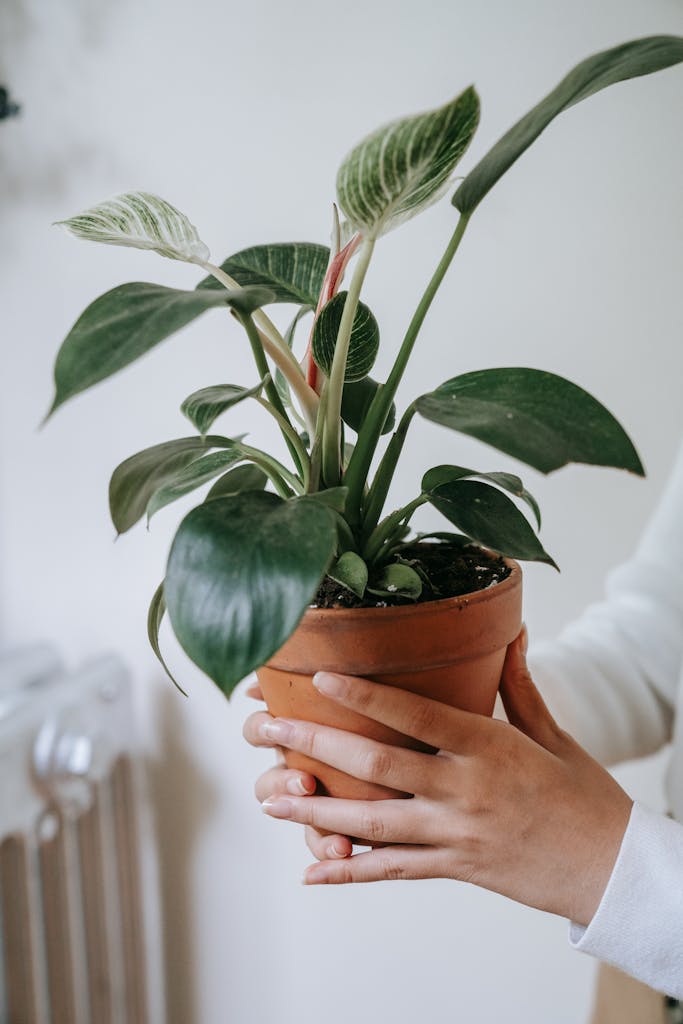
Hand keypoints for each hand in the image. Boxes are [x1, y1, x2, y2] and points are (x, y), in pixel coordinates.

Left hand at [256, 630, 632, 925]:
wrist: (611, 867)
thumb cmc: (582, 793)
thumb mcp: (551, 732)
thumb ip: (517, 685)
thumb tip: (512, 632)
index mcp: (486, 747)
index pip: (416, 716)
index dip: (365, 698)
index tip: (321, 677)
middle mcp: (465, 790)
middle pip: (379, 769)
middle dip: (318, 746)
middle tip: (269, 730)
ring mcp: (456, 834)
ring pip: (374, 824)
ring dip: (318, 811)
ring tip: (272, 799)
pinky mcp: (455, 868)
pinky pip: (394, 872)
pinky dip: (350, 872)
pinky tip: (310, 872)